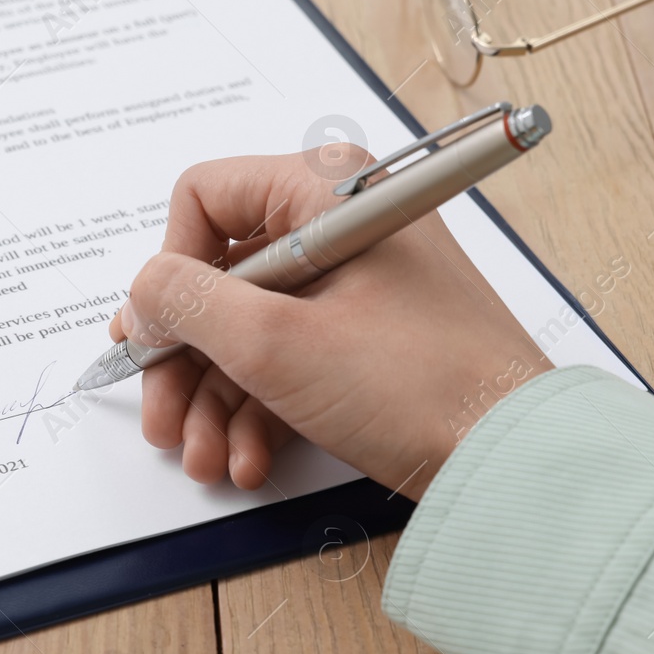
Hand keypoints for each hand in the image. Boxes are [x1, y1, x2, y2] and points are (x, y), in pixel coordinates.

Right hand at [114, 146, 551, 500]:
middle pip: (220, 277)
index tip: (154, 334)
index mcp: (326, 192)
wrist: (511, 461)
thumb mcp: (276, 344)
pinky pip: (287, 362)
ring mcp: (354, 286)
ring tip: (206, 458)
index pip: (205, 199)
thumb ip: (189, 305)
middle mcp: (339, 226)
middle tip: (161, 417)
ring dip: (214, 400)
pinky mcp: (365, 340)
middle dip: (184, 359)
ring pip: (248, 330)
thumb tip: (142, 294)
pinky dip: (257, 412)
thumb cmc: (420, 385)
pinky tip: (247, 460)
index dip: (169, 269)